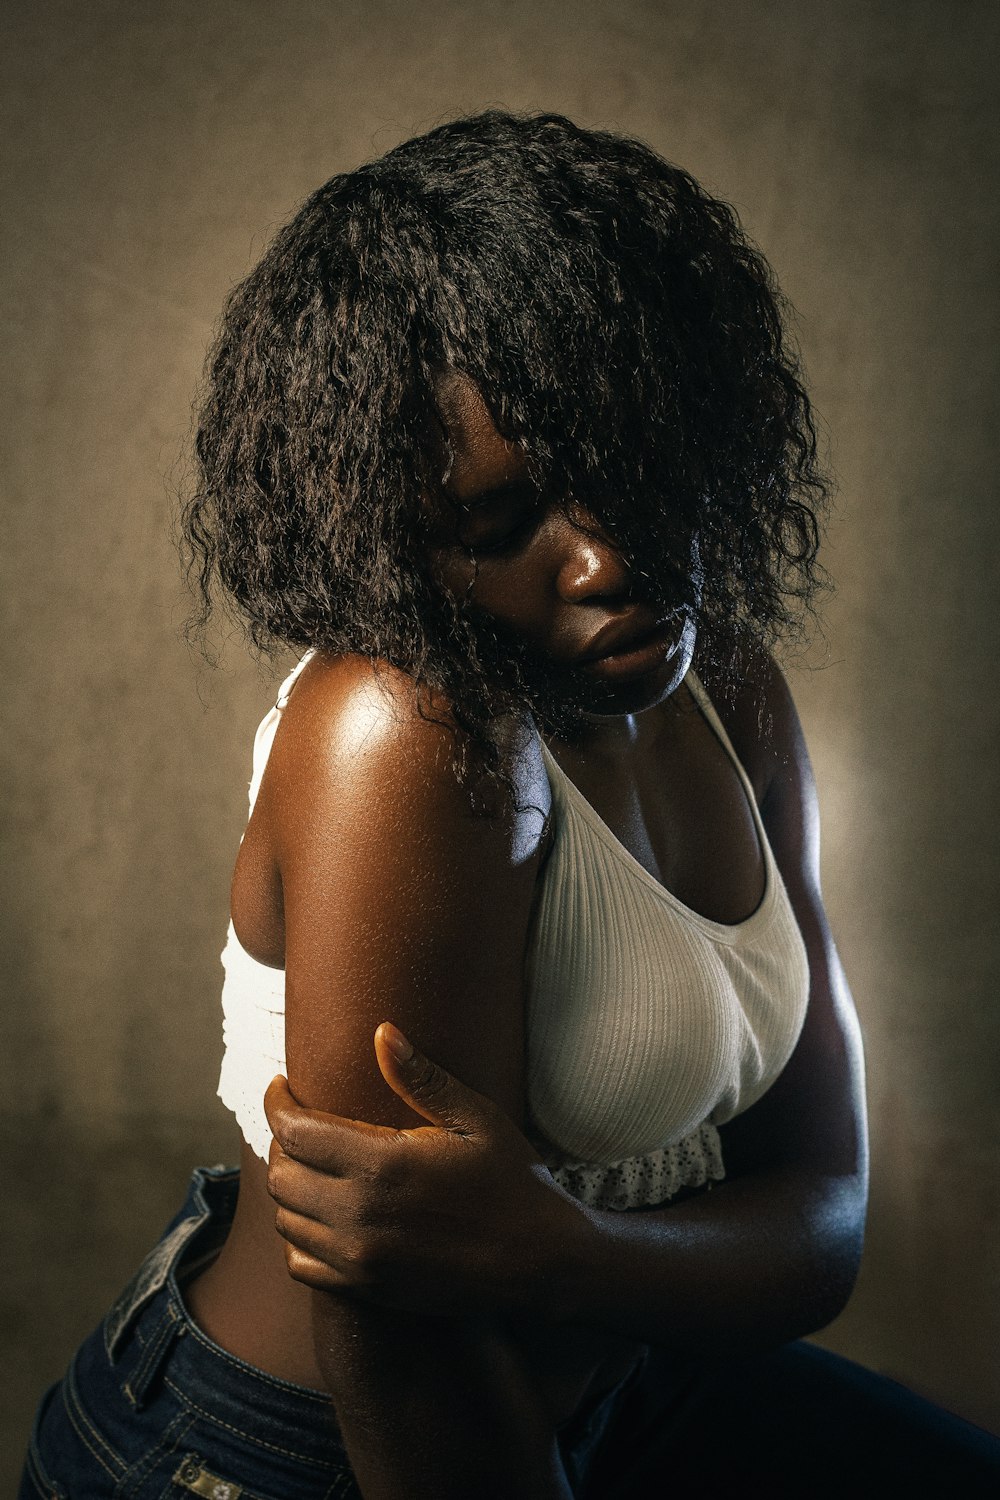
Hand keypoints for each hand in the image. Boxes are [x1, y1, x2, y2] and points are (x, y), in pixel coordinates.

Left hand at [264, 1023, 588, 1317]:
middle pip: (280, 1174)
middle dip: (282, 1141)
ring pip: (285, 1218)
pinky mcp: (366, 1289)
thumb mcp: (475, 1119)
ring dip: (289, 1186)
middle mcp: (360, 1215)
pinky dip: (298, 1235)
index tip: (283, 1085)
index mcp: (382, 1165)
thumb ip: (421, 1078)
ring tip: (313, 1163)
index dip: (277, 1101)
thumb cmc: (512, 1181)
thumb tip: (382, 1032)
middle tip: (303, 1122)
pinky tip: (322, 1213)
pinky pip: (301, 1264)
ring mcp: (360, 1258)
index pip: (293, 1130)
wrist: (540, 1262)